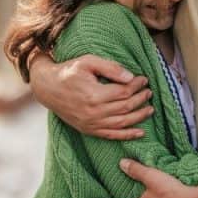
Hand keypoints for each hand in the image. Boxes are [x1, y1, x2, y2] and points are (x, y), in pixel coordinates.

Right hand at [29, 54, 152, 139]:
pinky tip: (140, 132)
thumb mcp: (88, 62)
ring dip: (139, 117)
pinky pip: (112, 135)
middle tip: (149, 92)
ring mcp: (91, 123)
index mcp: (94, 95)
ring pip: (122, 123)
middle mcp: (94, 112)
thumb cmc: (69, 71)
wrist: (48, 87)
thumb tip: (131, 77)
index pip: (124, 92)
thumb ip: (110, 68)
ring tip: (150, 109)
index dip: (136, 86)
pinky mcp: (88, 130)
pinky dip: (128, 135)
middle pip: (125, 107)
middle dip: (140, 99)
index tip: (143, 79)